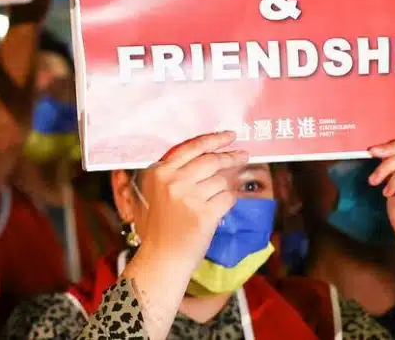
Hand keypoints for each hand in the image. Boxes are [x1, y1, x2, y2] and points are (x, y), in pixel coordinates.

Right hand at [135, 132, 247, 268]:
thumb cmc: (157, 227)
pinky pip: (227, 199)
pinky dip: (227, 203)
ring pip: (221, 181)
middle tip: (243, 155)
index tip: (230, 136)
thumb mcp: (151, 193)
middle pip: (211, 161)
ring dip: (224, 188)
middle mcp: (173, 181)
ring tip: (214, 200)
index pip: (192, 147)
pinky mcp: (204, 214)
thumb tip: (203, 154)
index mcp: (159, 172)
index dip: (214, 140)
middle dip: (231, 157)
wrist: (161, 258)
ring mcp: (189, 197)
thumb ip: (169, 173)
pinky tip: (217, 211)